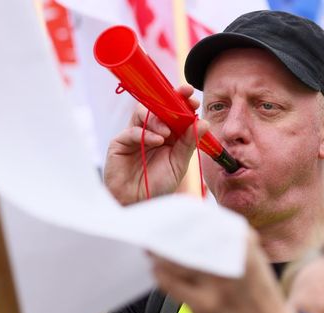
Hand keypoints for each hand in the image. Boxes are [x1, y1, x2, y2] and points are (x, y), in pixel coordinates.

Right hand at [104, 84, 208, 204]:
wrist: (137, 203)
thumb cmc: (157, 185)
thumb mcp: (178, 164)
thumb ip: (188, 143)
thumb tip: (203, 121)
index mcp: (167, 135)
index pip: (174, 112)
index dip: (182, 102)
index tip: (192, 98)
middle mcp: (150, 132)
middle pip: (158, 107)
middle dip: (172, 101)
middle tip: (185, 101)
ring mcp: (134, 135)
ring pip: (143, 113)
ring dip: (158, 119)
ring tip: (167, 134)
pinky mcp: (119, 143)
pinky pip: (132, 130)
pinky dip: (146, 133)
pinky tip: (157, 141)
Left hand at [150, 230, 299, 312]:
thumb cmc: (257, 292)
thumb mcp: (250, 257)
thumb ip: (224, 237)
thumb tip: (189, 218)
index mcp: (243, 242)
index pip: (202, 220)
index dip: (180, 217)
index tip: (168, 215)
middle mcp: (230, 260)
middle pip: (185, 238)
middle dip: (166, 234)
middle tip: (153, 229)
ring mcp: (216, 283)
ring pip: (174, 261)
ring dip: (159, 254)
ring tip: (152, 249)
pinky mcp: (204, 305)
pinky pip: (171, 284)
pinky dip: (161, 275)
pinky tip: (158, 271)